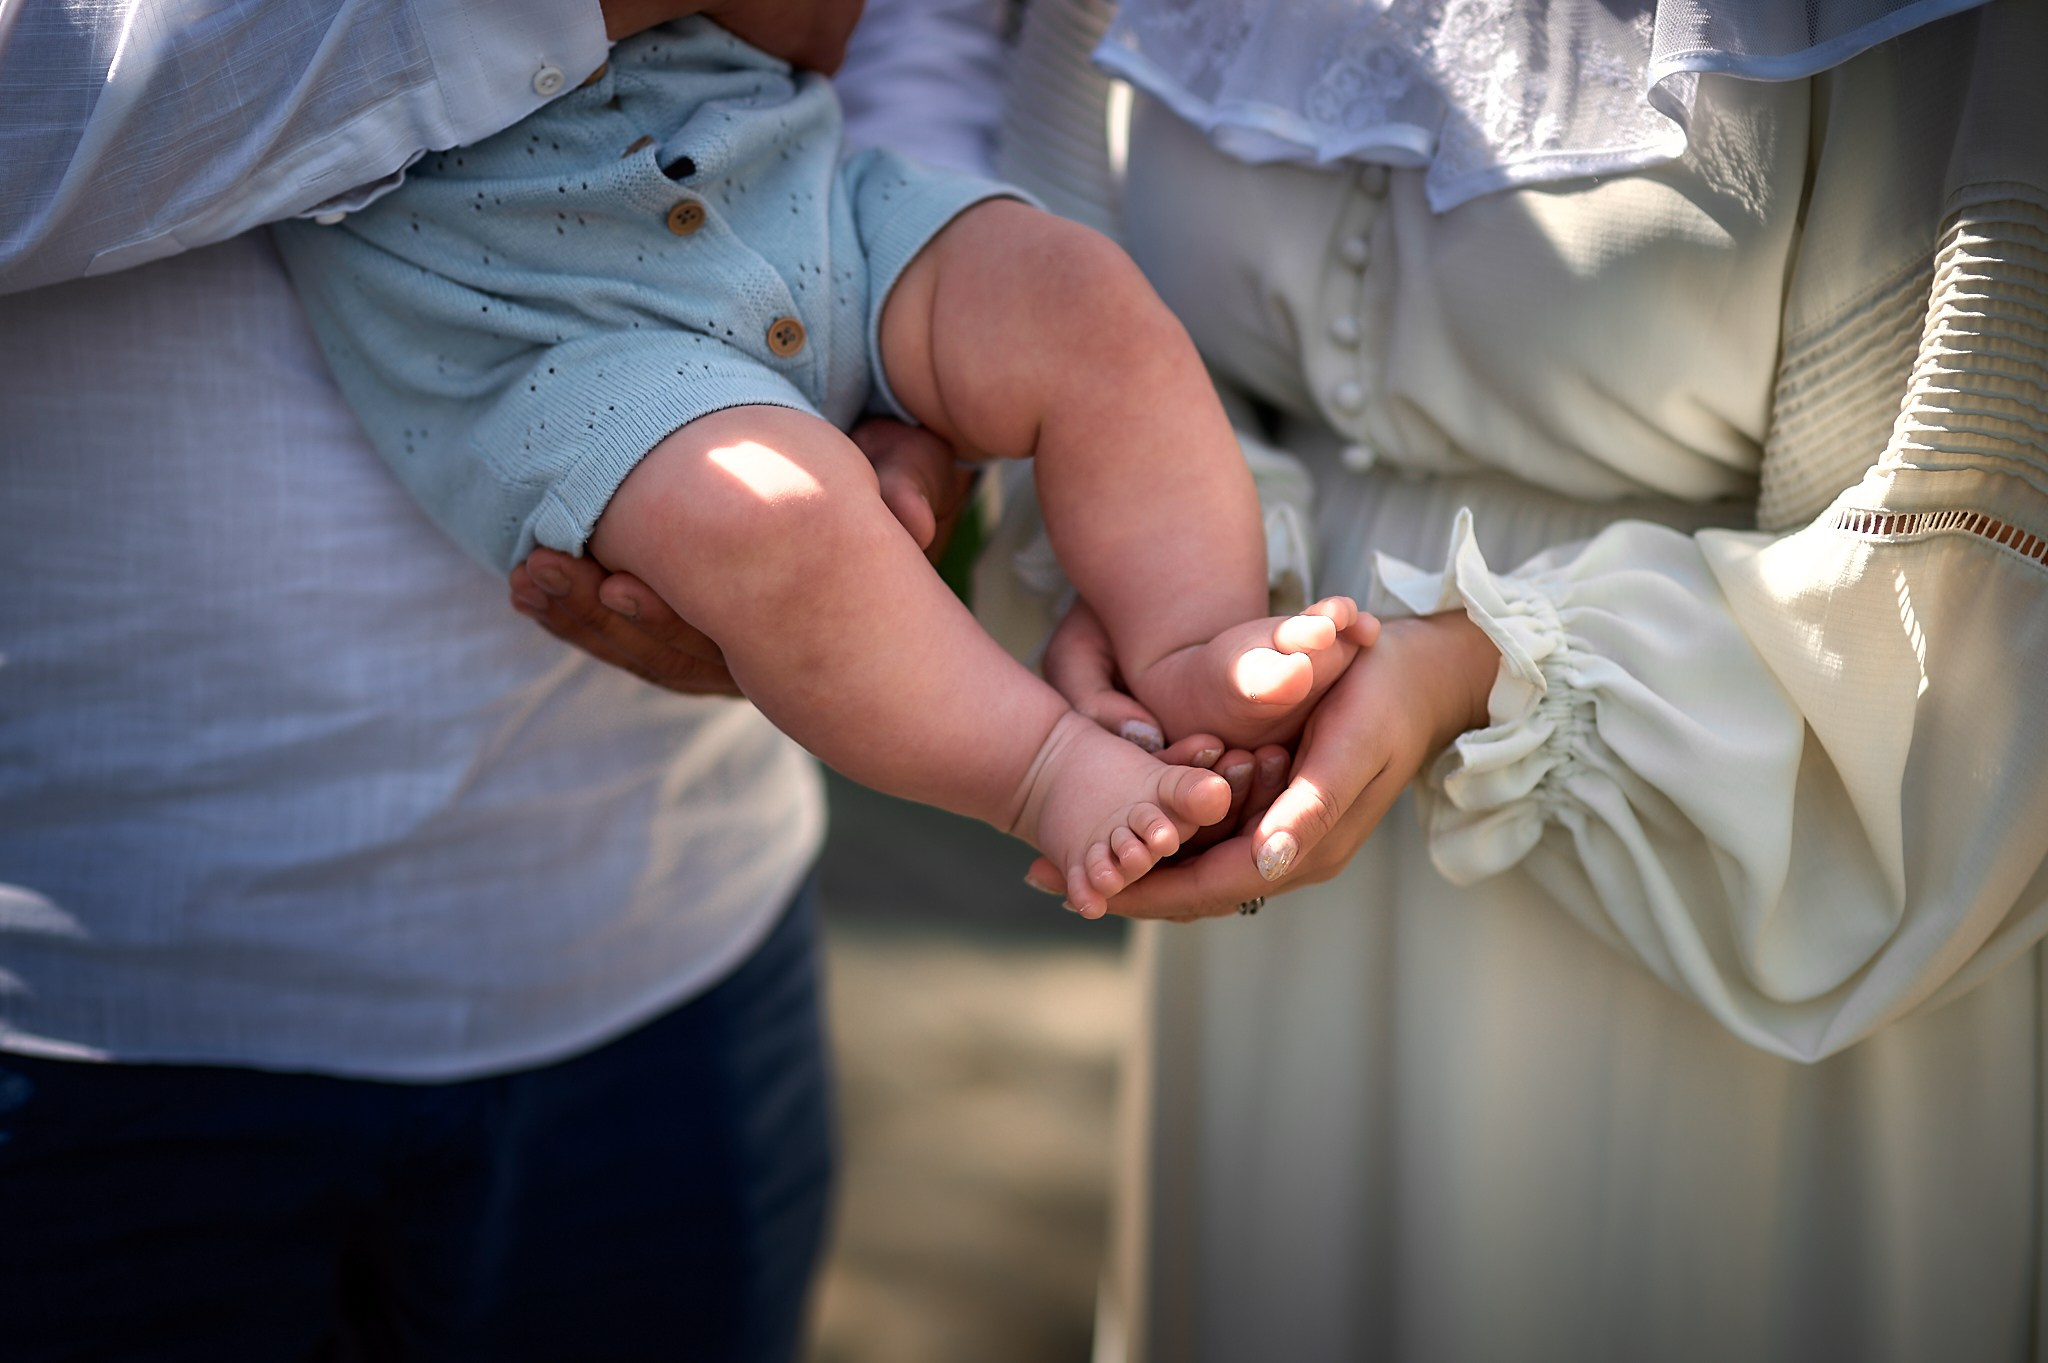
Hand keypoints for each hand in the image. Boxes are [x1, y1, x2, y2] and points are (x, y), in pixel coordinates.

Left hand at [509, 418, 971, 692]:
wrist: (889, 497)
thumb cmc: (895, 480)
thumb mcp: (915, 473)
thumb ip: (912, 484)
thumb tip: (910, 518)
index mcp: (813, 621)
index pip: (735, 638)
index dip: (674, 618)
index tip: (620, 584)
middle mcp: (770, 650)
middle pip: (672, 651)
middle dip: (600, 617)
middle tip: (540, 572)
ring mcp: (732, 649)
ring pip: (644, 654)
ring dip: (580, 619)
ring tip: (526, 580)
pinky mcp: (700, 632)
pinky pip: (632, 644)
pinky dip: (582, 620)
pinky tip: (534, 593)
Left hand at [1026, 611, 1498, 918]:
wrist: (1425, 674)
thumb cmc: (1384, 699)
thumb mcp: (1350, 743)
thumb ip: (1310, 806)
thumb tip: (1266, 861)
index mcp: (1302, 850)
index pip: (1206, 890)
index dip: (1141, 892)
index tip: (1078, 888)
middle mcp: (1286, 855)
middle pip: (1190, 888)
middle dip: (1121, 884)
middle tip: (1045, 872)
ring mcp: (1280, 835)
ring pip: (1194, 868)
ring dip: (1135, 864)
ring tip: (1065, 854)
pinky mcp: (1274, 811)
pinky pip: (1206, 839)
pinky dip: (1161, 837)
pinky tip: (1119, 820)